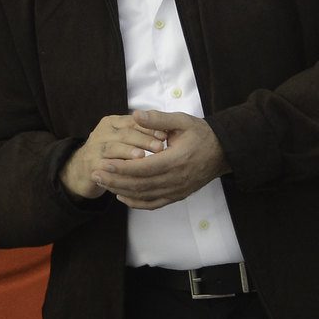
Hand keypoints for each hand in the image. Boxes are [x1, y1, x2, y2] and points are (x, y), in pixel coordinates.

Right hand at [60, 114, 165, 199]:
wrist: (82, 170)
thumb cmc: (112, 153)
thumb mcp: (125, 139)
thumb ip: (142, 132)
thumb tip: (167, 131)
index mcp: (114, 123)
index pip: (133, 122)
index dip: (149, 128)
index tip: (165, 135)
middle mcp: (103, 132)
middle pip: (124, 134)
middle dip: (143, 140)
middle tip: (160, 147)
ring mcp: (94, 147)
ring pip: (113, 148)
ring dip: (128, 152)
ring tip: (142, 157)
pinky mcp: (90, 164)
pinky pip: (104, 165)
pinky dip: (116, 169)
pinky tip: (129, 174)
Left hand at [97, 110, 227, 209]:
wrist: (222, 152)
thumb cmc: (201, 134)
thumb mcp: (182, 121)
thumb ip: (158, 119)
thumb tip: (135, 115)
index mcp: (175, 160)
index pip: (143, 168)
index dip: (122, 167)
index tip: (103, 163)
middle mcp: (175, 179)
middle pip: (139, 185)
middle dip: (115, 180)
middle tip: (95, 173)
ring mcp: (177, 190)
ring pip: (144, 195)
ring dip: (121, 190)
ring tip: (102, 183)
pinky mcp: (178, 196)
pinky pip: (154, 204)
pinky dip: (136, 202)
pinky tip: (121, 196)